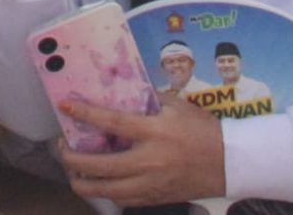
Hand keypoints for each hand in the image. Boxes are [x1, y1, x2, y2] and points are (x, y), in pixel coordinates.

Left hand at [55, 93, 226, 205]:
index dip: (85, 114)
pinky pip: (121, 200)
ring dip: (82, 181)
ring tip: (74, 170)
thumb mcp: (177, 106)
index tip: (65, 106)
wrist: (229, 163)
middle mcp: (149, 161)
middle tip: (63, 148)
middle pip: (99, 166)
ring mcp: (150, 184)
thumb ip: (148, 100)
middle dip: (72, 158)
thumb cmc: (203, 131)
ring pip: (105, 190)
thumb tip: (121, 92)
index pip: (112, 123)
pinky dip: (105, 192)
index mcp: (154, 132)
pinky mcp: (154, 199)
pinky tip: (98, 182)